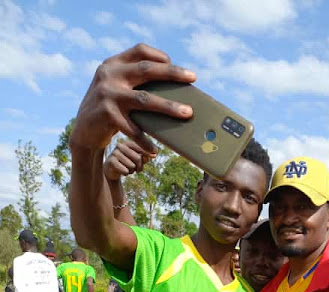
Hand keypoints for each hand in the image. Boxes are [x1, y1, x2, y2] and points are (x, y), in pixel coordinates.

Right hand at [69, 43, 195, 151]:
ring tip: (187, 114)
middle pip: (147, 70)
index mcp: (113, 64)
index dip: (160, 56)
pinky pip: (133, 129)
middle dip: (173, 73)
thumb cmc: (108, 108)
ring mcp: (107, 94)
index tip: (178, 66)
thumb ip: (133, 81)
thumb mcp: (116, 88)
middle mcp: (109, 75)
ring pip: (145, 99)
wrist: (83, 131)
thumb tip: (172, 85)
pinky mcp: (106, 115)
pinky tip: (155, 150)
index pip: (140, 51)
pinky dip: (145, 141)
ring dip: (169, 107)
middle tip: (193, 78)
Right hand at [104, 139, 154, 180]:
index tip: (155, 156)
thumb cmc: (127, 163)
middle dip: (140, 167)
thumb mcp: (137, 160)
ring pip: (132, 165)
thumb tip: (153, 155)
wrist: (112, 170)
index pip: (141, 147)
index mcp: (128, 143)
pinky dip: (126, 173)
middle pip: (138, 158)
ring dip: (132, 171)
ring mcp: (115, 153)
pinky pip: (125, 170)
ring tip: (128, 169)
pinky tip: (123, 172)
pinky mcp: (111, 161)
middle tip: (138, 170)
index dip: (148, 153)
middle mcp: (121, 146)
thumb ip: (145, 157)